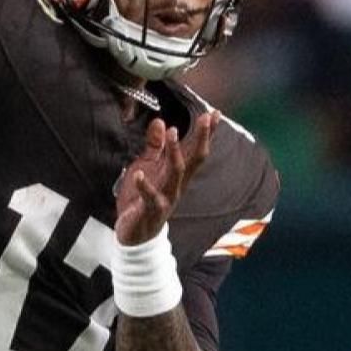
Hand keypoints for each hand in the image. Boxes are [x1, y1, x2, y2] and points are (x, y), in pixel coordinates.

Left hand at [115, 111, 216, 245]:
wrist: (135, 236)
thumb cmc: (142, 200)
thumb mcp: (148, 167)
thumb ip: (155, 146)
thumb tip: (161, 122)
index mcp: (177, 175)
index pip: (195, 150)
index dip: (207, 133)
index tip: (215, 114)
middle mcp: (177, 185)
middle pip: (194, 159)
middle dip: (201, 138)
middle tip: (206, 118)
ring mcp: (166, 197)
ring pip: (176, 174)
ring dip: (175, 152)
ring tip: (173, 132)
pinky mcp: (151, 209)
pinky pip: (150, 196)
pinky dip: (144, 186)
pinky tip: (138, 174)